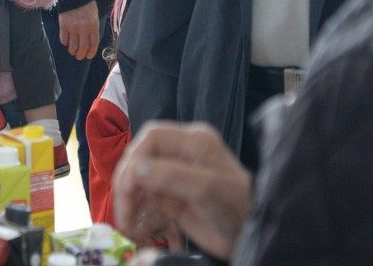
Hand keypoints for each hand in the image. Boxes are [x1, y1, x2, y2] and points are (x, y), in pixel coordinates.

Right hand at [57, 1, 99, 59]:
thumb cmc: (86, 5)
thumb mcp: (94, 17)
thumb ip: (92, 29)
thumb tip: (89, 43)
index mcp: (93, 25)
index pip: (93, 44)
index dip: (91, 52)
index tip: (88, 56)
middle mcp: (83, 28)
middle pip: (82, 47)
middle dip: (80, 55)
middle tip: (79, 56)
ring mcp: (73, 27)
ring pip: (72, 46)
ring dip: (72, 51)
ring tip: (72, 51)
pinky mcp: (63, 25)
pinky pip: (63, 39)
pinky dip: (65, 43)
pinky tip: (66, 42)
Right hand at [114, 122, 252, 259]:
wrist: (248, 236)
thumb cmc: (235, 207)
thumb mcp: (207, 189)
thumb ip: (172, 176)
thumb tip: (135, 169)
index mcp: (194, 140)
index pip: (152, 137)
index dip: (135, 158)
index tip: (128, 187)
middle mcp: (181, 149)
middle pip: (141, 153)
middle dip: (127, 179)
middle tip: (124, 209)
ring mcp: (174, 170)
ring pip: (138, 173)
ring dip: (127, 194)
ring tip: (126, 220)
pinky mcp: (169, 190)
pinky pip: (143, 191)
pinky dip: (133, 204)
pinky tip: (131, 220)